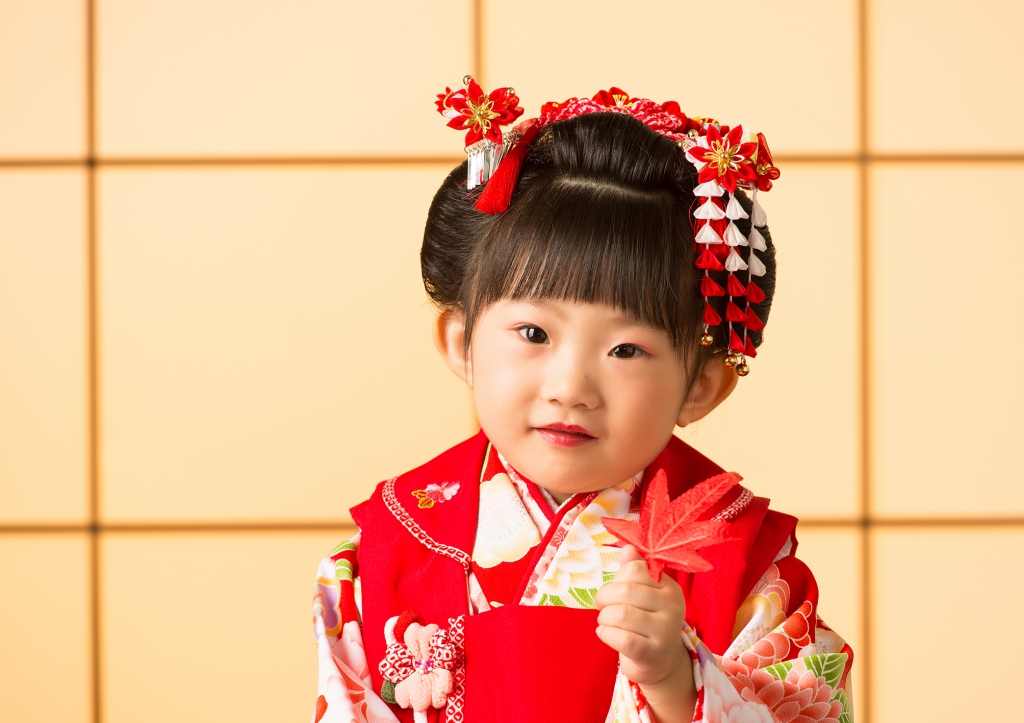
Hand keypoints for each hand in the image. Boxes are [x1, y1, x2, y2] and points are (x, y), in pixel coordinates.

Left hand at [595, 545, 695, 720]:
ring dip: (604, 617)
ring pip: (621, 614)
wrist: (660, 661)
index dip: (616, 578)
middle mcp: (672, 607)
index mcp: (669, 587)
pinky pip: (622, 638)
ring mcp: (665, 632)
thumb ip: (634, 571)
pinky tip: (604, 633)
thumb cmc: (647, 620)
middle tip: (601, 606)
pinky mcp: (652, 653)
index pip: (636, 570)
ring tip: (604, 620)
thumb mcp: (644, 593)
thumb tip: (628, 548)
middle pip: (626, 591)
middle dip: (604, 597)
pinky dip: (605, 633)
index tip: (612, 588)